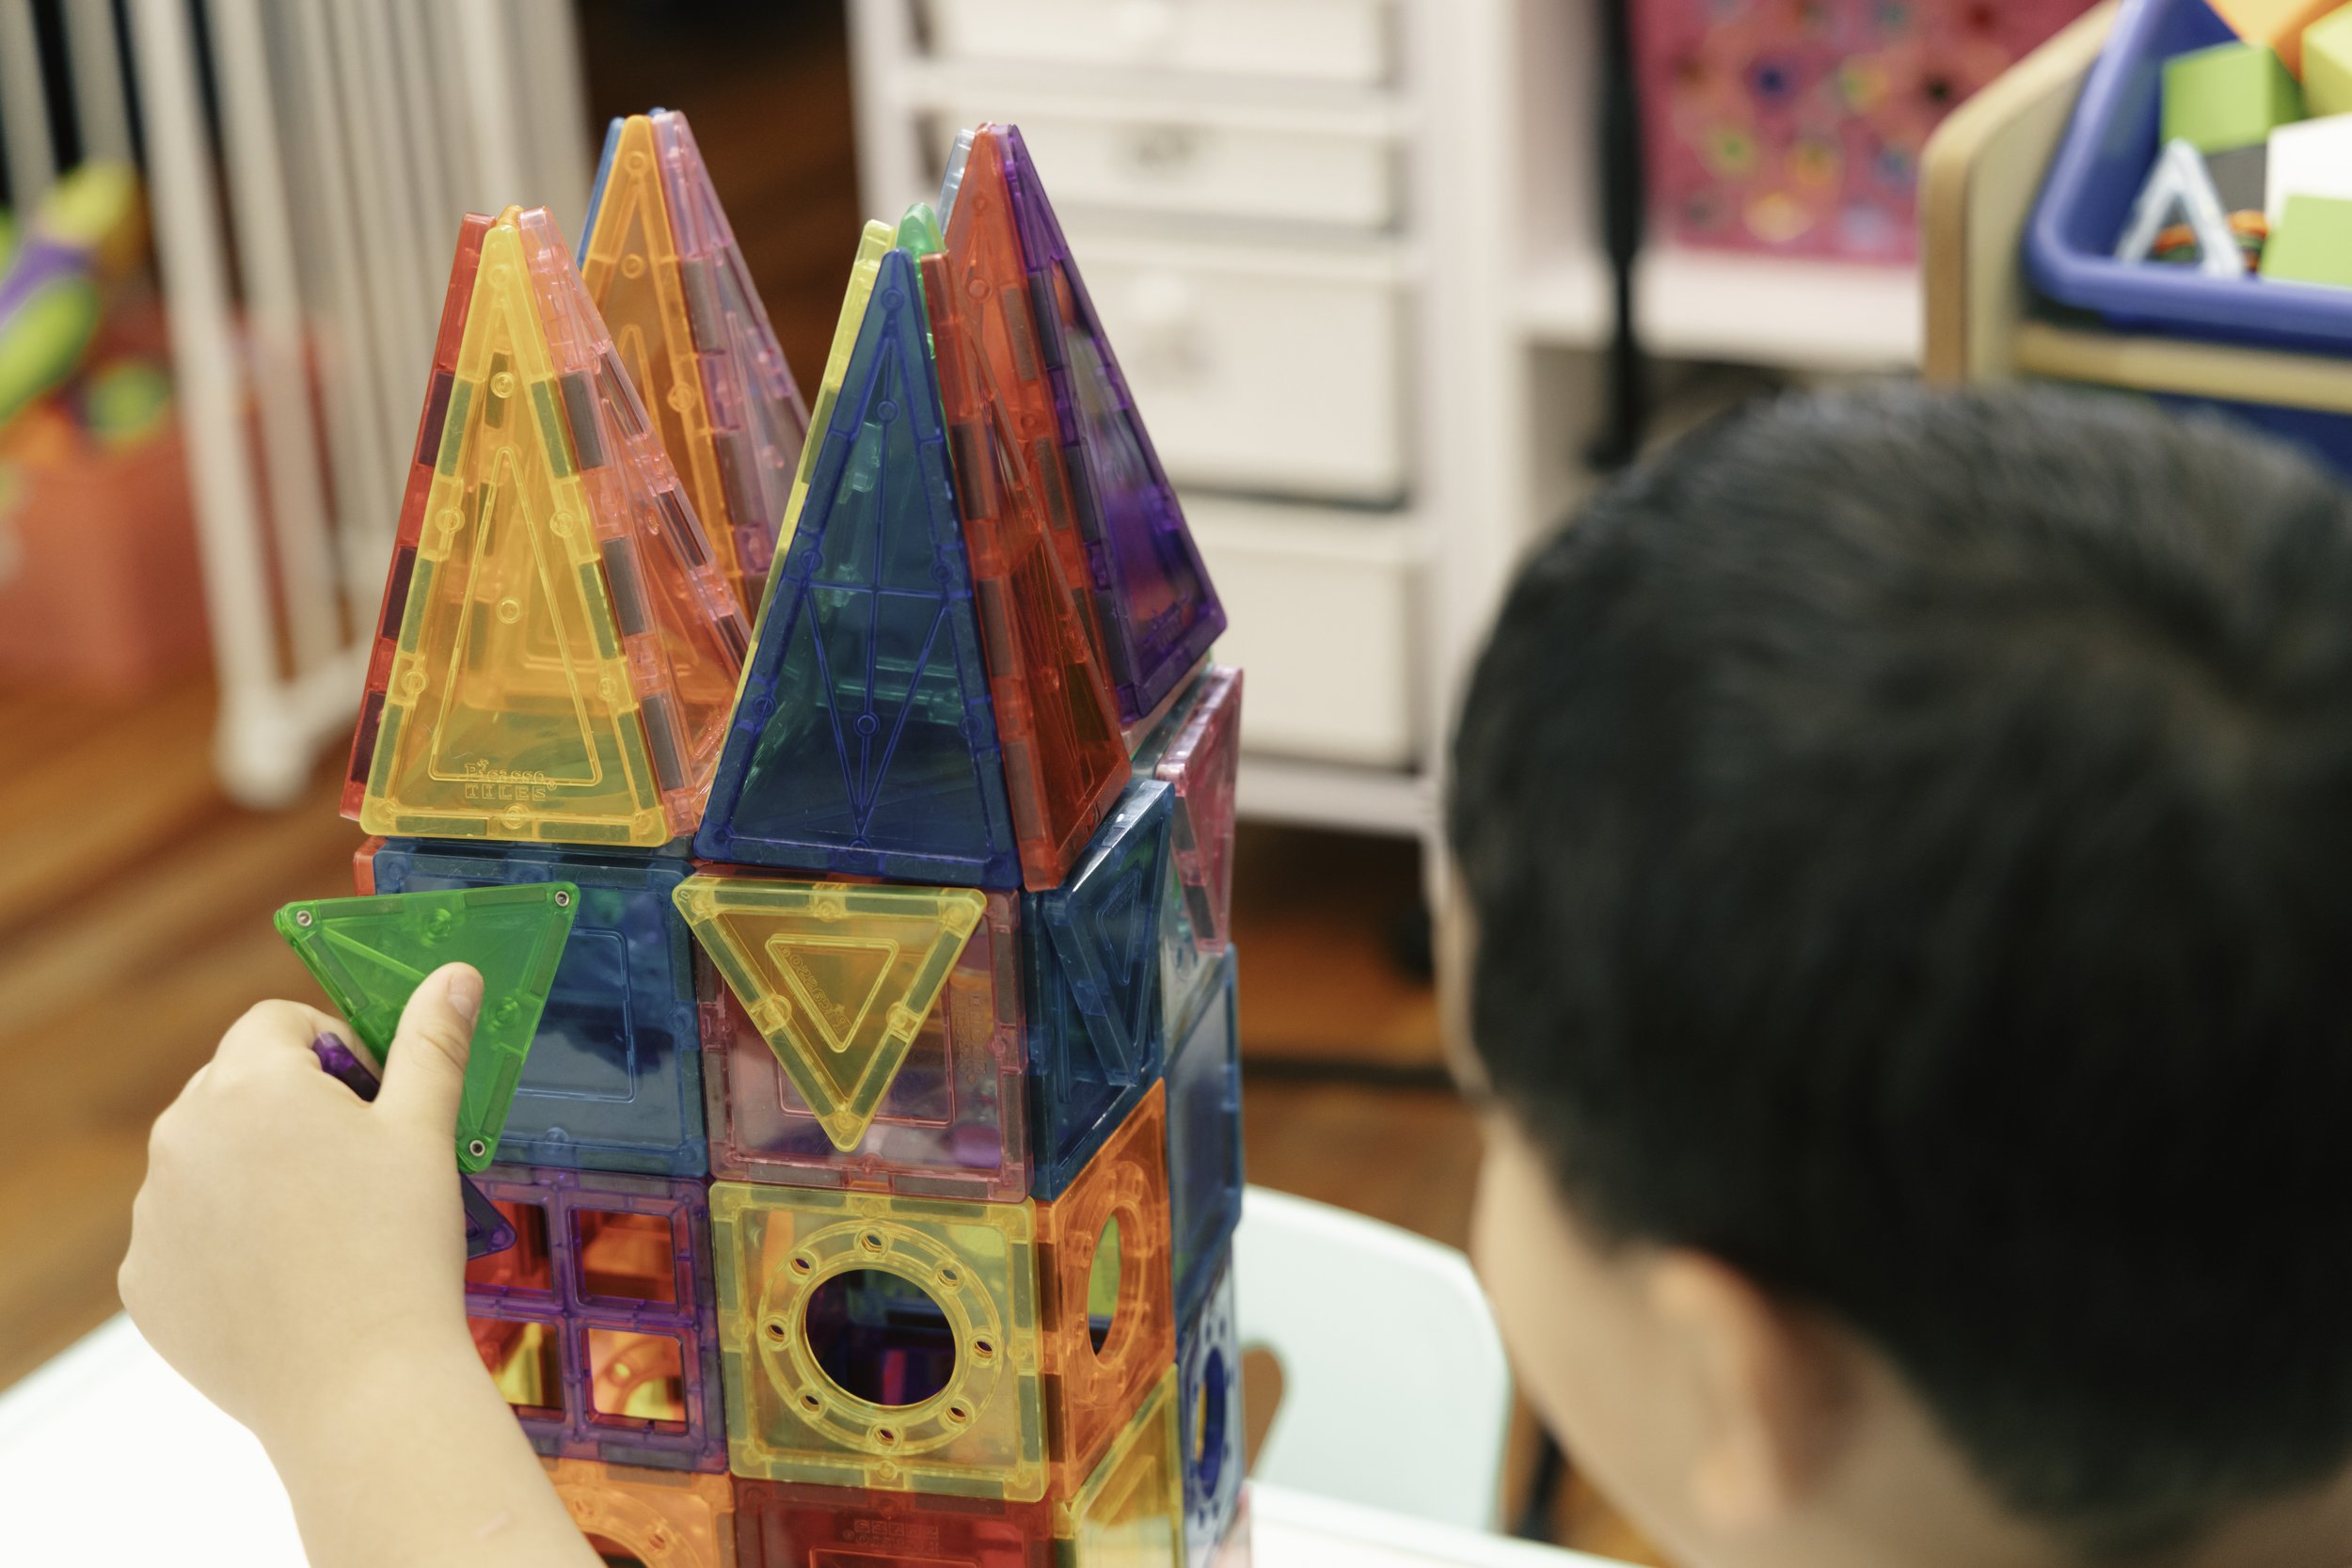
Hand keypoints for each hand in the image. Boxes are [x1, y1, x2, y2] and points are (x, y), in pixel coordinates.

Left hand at [120, 964, 486, 1450]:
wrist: (359, 1387)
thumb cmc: (399, 1250)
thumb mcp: (425, 1131)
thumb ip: (432, 1042)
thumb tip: (453, 974)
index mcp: (250, 1087)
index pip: (276, 1023)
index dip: (333, 1048)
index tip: (374, 1101)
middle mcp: (181, 1139)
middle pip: (235, 1087)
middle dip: (292, 1109)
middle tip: (359, 1168)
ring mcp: (153, 1214)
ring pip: (207, 1163)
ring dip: (256, 1175)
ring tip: (326, 1231)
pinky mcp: (145, 1281)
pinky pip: (184, 1236)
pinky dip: (227, 1243)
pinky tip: (287, 1277)